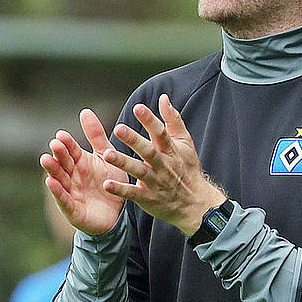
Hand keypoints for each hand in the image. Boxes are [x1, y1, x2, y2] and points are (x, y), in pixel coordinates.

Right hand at [40, 108, 127, 235]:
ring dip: (52, 170)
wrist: (119, 214)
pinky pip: (63, 200)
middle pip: (63, 163)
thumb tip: (85, 111)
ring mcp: (70, 192)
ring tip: (46, 160)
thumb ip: (96, 136)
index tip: (62, 135)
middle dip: (58, 154)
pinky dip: (57, 191)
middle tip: (55, 144)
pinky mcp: (72, 210)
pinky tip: (51, 182)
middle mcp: (72, 175)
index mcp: (79, 162)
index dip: (66, 144)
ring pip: (59, 179)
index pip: (71, 150)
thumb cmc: (110, 183)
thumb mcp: (106, 158)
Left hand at [99, 94, 225, 234]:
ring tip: (107, 154)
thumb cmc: (186, 169)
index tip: (138, 108)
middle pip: (148, 151)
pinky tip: (106, 184)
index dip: (150, 120)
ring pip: (139, 171)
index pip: (161, 133)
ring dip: (123, 163)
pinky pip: (133, 194)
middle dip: (134, 140)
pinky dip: (121, 190)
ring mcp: (156, 182)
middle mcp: (163, 165)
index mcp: (171, 150)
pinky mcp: (148, 198)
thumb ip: (173, 120)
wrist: (194, 203)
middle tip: (119, 128)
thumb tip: (164, 98)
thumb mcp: (185, 143)